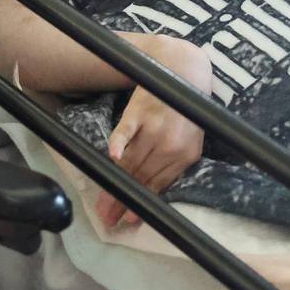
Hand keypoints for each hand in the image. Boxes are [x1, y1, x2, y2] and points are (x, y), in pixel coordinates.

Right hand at [96, 37, 209, 228]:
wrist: (181, 70)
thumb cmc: (183, 108)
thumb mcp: (187, 137)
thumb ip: (171, 162)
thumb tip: (150, 189)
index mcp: (186, 156)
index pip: (158, 186)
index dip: (142, 203)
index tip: (129, 220)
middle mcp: (171, 145)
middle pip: (141, 178)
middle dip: (123, 200)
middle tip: (107, 217)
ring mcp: (155, 128)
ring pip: (131, 163)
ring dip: (114, 183)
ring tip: (101, 202)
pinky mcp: (139, 112)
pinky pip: (126, 131)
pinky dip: (118, 144)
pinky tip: (110, 157)